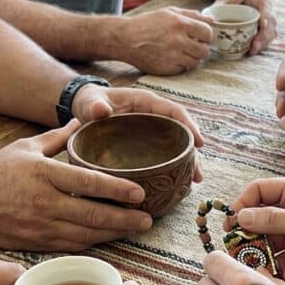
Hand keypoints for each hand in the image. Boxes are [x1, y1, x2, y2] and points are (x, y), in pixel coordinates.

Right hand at [0, 122, 154, 250]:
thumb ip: (57, 138)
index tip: (140, 193)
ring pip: (86, 234)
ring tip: (137, 228)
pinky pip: (71, 246)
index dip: (117, 190)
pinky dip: (94, 243)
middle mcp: (44, 203)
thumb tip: (81, 121)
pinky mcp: (36, 244)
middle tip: (148, 219)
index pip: (89, 183)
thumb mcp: (25, 147)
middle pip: (93, 214)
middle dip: (125, 219)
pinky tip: (110, 238)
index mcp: (44, 174)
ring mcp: (40, 227)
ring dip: (114, 233)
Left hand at [72, 84, 203, 181]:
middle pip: (181, 133)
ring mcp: (152, 131)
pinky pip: (164, 155)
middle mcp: (154, 116)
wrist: (85, 108)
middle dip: (193, 154)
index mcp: (146, 102)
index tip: (200, 144)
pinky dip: (172, 168)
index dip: (189, 126)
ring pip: (175, 147)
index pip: (174, 112)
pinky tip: (176, 183)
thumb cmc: (90, 101)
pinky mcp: (147, 145)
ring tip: (193, 182)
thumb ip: (94, 105)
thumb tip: (100, 110)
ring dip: (186, 164)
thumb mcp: (91, 101)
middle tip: (198, 175)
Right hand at [122, 6, 215, 73]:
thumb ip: (191, 15)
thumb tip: (212, 20)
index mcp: (180, 23)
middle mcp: (178, 40)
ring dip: (192, 58)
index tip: (201, 37)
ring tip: (182, 52)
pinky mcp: (168, 69)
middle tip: (193, 46)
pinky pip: (184, 69)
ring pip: (196, 62)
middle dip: (201, 48)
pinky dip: (181, 65)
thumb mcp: (169, 12)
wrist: (126, 39)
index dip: (207, 36)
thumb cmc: (148, 24)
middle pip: (205, 51)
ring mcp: (173, 56)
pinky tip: (172, 58)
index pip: (208, 33)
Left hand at [217, 0, 276, 54]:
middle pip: (271, 22)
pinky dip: (261, 46)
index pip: (265, 5)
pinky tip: (251, 51)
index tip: (263, 25)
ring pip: (271, 32)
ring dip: (263, 42)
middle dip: (264, 35)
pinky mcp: (264, 30)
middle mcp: (265, 9)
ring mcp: (266, 21)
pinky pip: (267, 39)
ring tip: (252, 51)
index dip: (266, 15)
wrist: (237, 0)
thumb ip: (219, 5)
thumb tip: (211, 19)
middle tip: (254, 45)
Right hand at [230, 177, 284, 284]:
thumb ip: (273, 220)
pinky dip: (278, 267)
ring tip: (261, 268)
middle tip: (237, 251)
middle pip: (259, 218)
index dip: (241, 204)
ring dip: (262, 255)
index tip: (230, 224)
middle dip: (247, 235)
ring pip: (267, 241)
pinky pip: (280, 258)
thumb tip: (240, 216)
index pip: (259, 190)